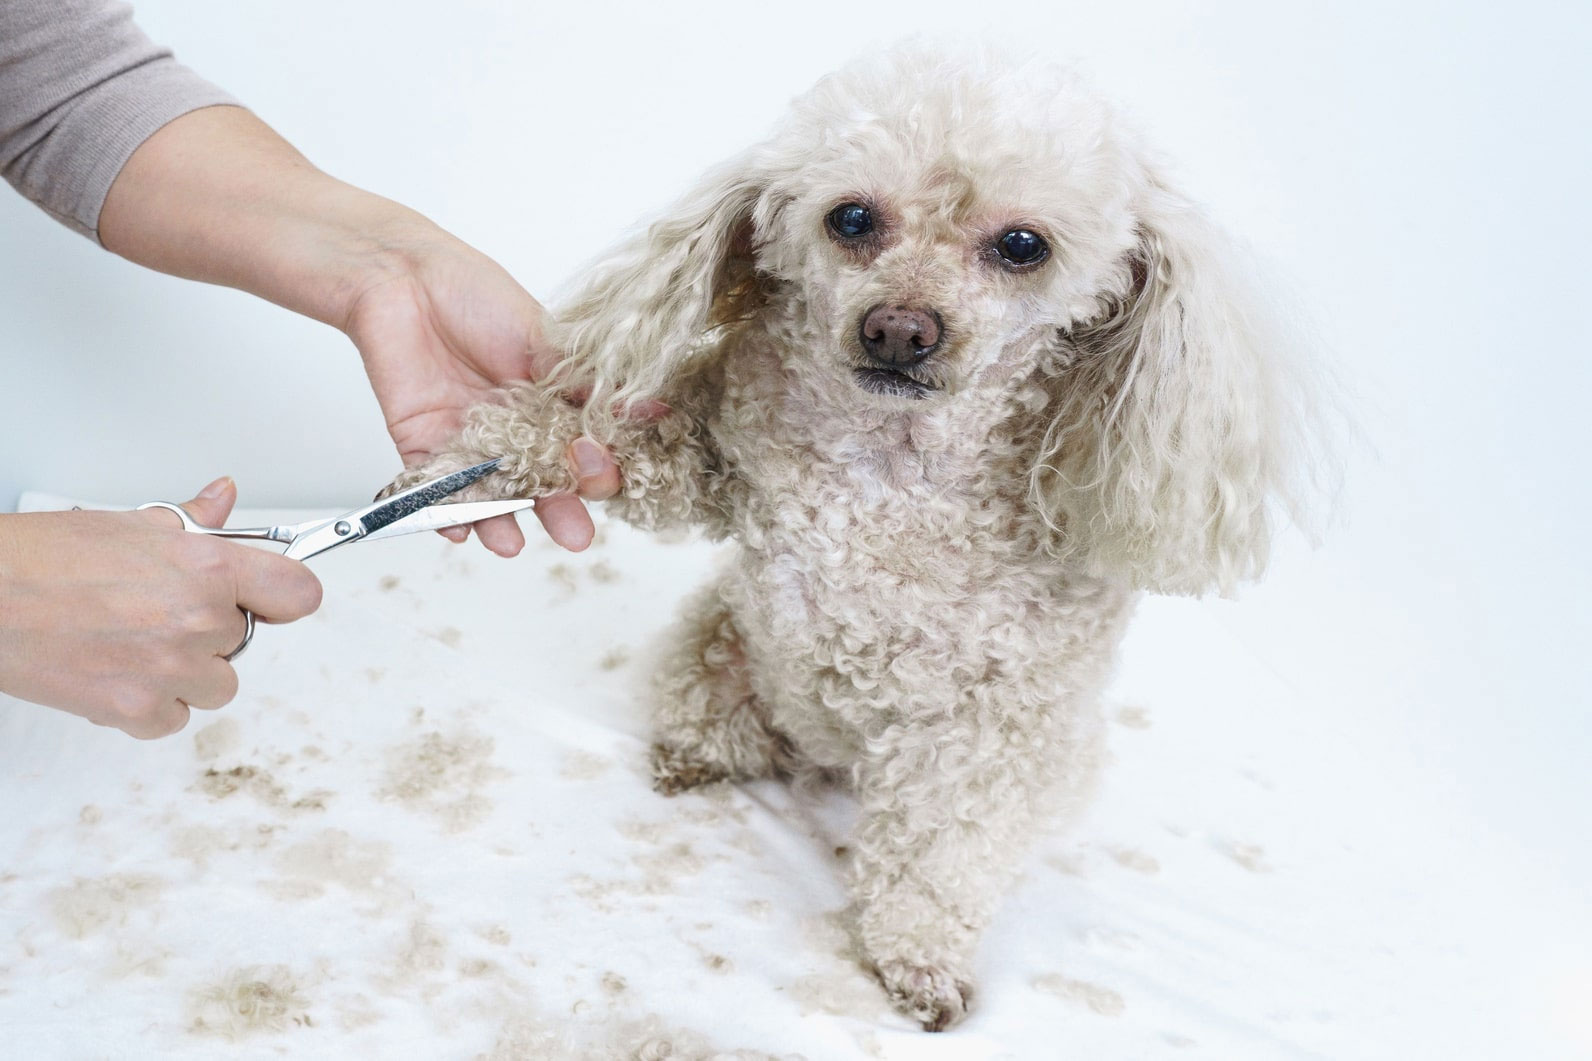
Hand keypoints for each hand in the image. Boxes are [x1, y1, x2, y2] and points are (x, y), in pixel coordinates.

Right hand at [0, 478, 321, 737]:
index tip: (271, 600)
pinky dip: (148, 708)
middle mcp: (199, 618)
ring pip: (215, 686)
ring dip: (184, 675)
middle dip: (206, 631)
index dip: (284, 596)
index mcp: (208, 567)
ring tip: (132, 645)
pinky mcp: (138, 711)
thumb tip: (225, 497)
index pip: (296, 592)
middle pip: (240, 641)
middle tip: (154, 614)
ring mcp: (172, 669)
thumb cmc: (43, 558)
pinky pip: (173, 720)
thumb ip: (193, 521)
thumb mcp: (130, 525)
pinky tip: (114, 674)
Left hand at [340, 219, 620, 553]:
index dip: (595, 468)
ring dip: (501, 524)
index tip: (602, 469)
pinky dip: (445, 516)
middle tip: (576, 535)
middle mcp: (515, 434)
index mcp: (552, 407)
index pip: (583, 453)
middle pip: (542, 485)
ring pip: (491, 498)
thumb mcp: (547, 341)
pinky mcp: (424, 449)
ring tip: (509, 543)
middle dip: (560, 512)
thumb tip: (656, 408)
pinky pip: (435, 494)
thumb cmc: (477, 296)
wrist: (403, 278)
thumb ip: (593, 385)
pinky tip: (458, 531)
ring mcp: (471, 445)